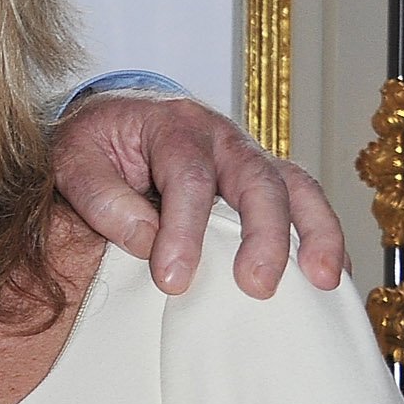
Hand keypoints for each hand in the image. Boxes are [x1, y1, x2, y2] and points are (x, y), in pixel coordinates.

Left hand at [50, 90, 344, 298]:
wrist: (110, 117)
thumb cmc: (92, 143)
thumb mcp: (72, 159)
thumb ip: (101, 197)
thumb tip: (147, 239)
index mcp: (171, 125)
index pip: (188, 178)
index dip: (184, 231)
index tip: (173, 280)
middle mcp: (219, 137)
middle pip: (257, 179)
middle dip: (263, 235)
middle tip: (256, 286)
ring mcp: (247, 156)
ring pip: (295, 186)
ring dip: (315, 233)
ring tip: (324, 280)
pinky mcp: (261, 179)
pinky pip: (302, 201)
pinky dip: (321, 235)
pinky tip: (331, 274)